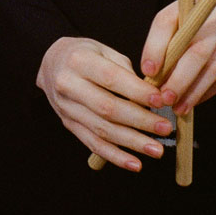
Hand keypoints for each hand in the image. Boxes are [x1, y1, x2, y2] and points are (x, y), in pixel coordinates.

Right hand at [36, 36, 173, 170]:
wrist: (51, 64)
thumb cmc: (85, 54)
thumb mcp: (104, 50)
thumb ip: (126, 71)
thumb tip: (153, 96)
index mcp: (79, 60)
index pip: (111, 79)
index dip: (137, 92)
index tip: (161, 101)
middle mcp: (68, 85)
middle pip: (107, 108)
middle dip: (140, 120)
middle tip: (165, 128)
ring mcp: (67, 108)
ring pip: (102, 130)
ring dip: (132, 143)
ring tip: (156, 150)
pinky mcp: (69, 124)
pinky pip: (93, 144)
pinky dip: (115, 156)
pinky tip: (135, 164)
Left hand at [140, 0, 215, 114]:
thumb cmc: (210, 23)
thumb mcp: (189, 18)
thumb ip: (170, 38)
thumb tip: (151, 73)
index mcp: (195, 0)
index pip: (168, 21)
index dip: (155, 47)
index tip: (148, 71)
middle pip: (196, 51)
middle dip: (178, 79)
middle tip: (164, 97)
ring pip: (213, 68)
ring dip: (192, 92)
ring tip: (178, 107)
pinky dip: (208, 92)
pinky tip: (195, 100)